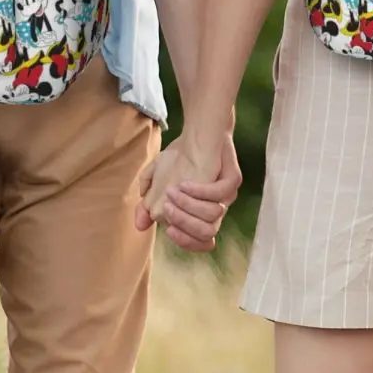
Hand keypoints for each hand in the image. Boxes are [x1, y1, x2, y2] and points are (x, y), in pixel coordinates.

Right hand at [135, 133, 240, 252]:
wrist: (199, 131)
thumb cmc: (180, 157)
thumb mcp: (157, 178)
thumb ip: (147, 202)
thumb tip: (140, 225)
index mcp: (202, 214)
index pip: (200, 241)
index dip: (185, 241)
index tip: (168, 230)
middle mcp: (216, 208)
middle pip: (207, 233)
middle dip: (184, 223)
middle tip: (167, 208)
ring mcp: (227, 195)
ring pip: (213, 216)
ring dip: (189, 206)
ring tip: (172, 191)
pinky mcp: (233, 180)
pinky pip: (219, 193)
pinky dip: (200, 191)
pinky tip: (184, 183)